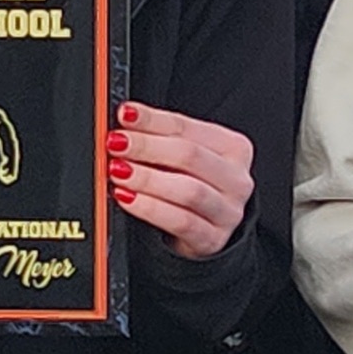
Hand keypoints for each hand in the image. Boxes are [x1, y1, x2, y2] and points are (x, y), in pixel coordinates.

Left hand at [106, 102, 253, 259]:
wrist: (210, 231)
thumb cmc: (194, 186)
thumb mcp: (186, 159)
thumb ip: (161, 139)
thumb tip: (125, 121)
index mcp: (234, 147)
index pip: (187, 127)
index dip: (153, 119)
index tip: (125, 114)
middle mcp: (236, 178)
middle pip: (189, 155)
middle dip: (147, 146)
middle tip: (116, 143)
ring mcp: (228, 211)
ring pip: (187, 190)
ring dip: (147, 178)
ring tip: (118, 171)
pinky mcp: (212, 239)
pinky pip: (180, 221)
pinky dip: (150, 208)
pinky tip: (127, 198)